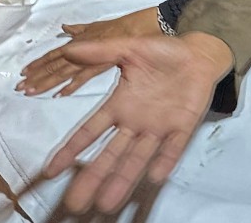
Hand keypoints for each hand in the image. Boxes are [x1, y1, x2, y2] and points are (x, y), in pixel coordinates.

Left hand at [18, 7, 161, 96]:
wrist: (138, 28)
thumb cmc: (118, 28)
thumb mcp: (95, 26)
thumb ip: (79, 29)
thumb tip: (65, 28)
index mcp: (77, 42)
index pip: (52, 55)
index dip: (37, 64)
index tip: (22, 73)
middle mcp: (79, 50)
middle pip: (53, 65)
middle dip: (36, 77)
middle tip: (19, 88)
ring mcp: (88, 59)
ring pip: (62, 72)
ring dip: (46, 82)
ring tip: (31, 92)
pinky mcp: (99, 66)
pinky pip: (83, 77)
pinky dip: (72, 86)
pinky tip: (60, 95)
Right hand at [45, 32, 233, 213]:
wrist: (198, 54)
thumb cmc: (163, 53)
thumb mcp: (129, 48)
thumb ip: (100, 51)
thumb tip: (69, 50)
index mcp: (119, 104)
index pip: (90, 131)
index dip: (71, 150)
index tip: (51, 170)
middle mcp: (135, 122)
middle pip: (109, 155)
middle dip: (93, 178)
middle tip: (76, 203)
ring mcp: (158, 128)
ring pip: (137, 158)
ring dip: (123, 179)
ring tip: (107, 203)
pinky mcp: (182, 127)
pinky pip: (172, 148)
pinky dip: (164, 161)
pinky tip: (154, 176)